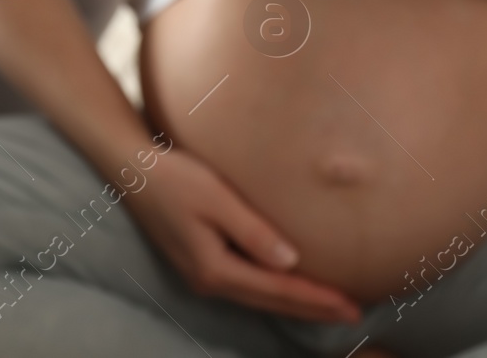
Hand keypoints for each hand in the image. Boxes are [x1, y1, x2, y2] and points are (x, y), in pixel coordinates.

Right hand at [125, 148, 359, 322]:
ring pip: (260, 297)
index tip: (351, 306)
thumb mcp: (216, 199)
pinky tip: (289, 286)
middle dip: (313, 309)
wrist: (133, 172)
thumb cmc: (175, 177)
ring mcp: (202, 275)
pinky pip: (248, 286)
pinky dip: (275, 290)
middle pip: (271, 301)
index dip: (317, 299)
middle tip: (353, 314)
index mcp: (214, 268)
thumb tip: (291, 262)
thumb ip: (253, 231)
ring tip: (330, 306)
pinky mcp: (200, 263)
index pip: (278, 289)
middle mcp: (209, 280)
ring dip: (296, 303)